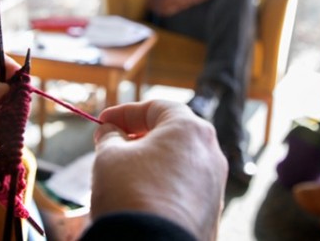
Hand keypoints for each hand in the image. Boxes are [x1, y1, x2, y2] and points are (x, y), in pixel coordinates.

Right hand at [90, 100, 225, 240]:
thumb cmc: (131, 192)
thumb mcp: (110, 156)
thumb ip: (110, 137)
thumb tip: (111, 132)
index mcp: (190, 129)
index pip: (157, 107)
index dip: (126, 112)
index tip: (104, 122)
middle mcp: (211, 153)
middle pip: (173, 133)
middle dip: (141, 136)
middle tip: (114, 144)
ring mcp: (215, 184)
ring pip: (181, 162)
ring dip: (154, 162)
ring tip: (125, 173)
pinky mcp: (212, 212)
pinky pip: (186, 189)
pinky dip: (166, 186)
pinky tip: (143, 196)